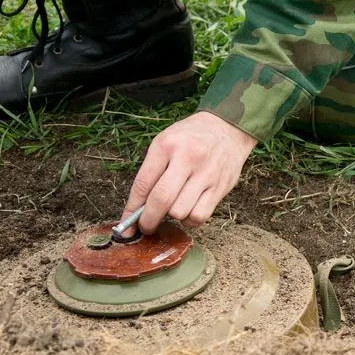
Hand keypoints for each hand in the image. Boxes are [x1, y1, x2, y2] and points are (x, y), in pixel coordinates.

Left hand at [123, 111, 255, 232]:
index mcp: (167, 145)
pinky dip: (190, 220)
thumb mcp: (166, 142)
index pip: (143, 183)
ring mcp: (206, 173)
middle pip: (161, 200)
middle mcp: (187, 158)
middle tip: (146, 226)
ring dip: (173, 216)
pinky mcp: (220, 187)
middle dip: (148, 220)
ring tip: (174, 206)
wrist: (227, 128)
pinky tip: (189, 210)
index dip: (132, 209)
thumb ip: (152, 172)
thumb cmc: (191, 138)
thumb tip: (138, 207)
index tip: (127, 223)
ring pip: (180, 212)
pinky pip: (200, 216)